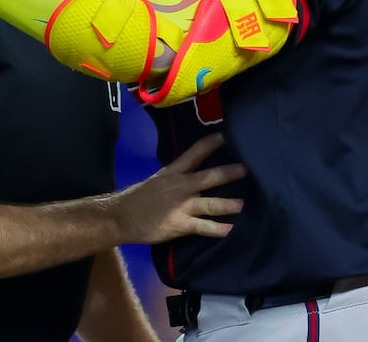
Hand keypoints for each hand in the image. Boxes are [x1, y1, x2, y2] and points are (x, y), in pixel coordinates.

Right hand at [109, 133, 246, 243]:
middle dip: (228, 173)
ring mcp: (182, 206)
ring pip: (211, 204)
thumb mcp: (158, 180)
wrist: (122, 217)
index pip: (193, 154)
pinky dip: (218, 229)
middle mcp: (181, 186)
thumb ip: (176, 177)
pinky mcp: (181, 224)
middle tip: (245, 169)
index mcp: (173, 172)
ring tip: (243, 204)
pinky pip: (204, 227)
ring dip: (229, 204)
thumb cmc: (139, 198)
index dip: (208, 145)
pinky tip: (230, 230)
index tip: (223, 137)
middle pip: (209, 177)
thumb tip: (192, 174)